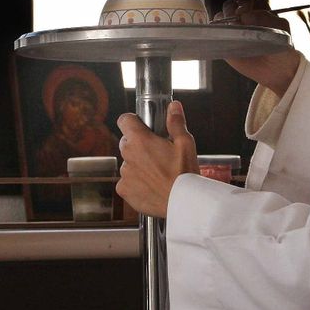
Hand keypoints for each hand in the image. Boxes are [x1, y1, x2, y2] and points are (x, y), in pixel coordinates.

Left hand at [115, 100, 198, 218]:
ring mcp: (124, 174)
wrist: (183, 203)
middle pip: (127, 143)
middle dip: (138, 145)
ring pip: (128, 163)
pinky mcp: (124, 190)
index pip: (124, 120)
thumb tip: (173, 106)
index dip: (132, 121)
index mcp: (140, 140)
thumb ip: (176, 123)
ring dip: (138, 165)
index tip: (141, 126)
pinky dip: (135, 183)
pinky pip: (126, 182)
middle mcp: (128, 155)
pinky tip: (151, 186)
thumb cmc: (185, 174)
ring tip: (157, 173)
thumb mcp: (185, 144)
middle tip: (157, 153)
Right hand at [214, 0, 302, 96]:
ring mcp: (232, 29)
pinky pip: (215, 31)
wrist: (276, 70)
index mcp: (257, 9)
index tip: (244, 4)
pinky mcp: (225, 41)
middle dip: (232, 10)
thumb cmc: (280, 47)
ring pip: (221, 16)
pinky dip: (217, 31)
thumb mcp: (281, 30)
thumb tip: (245, 16)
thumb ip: (267, 18)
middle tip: (239, 21)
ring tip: (234, 30)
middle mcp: (242, 16)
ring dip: (225, 21)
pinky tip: (225, 36)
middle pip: (230, 5)